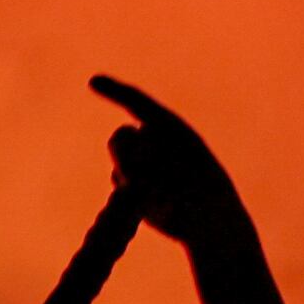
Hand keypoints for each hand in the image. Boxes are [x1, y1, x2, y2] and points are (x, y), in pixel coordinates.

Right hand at [89, 74, 254, 254]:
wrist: (211, 221)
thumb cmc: (201, 194)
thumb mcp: (176, 171)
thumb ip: (145, 156)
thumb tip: (117, 148)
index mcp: (172, 128)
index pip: (137, 103)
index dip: (114, 90)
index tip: (92, 81)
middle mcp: (155, 139)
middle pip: (120, 137)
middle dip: (123, 155)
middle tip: (141, 178)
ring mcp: (144, 159)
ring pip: (118, 160)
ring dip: (127, 175)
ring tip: (154, 194)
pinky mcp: (136, 180)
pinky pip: (117, 178)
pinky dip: (127, 189)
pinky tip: (148, 202)